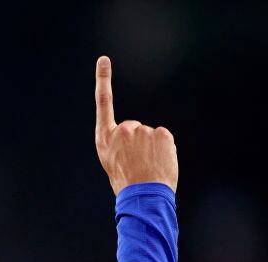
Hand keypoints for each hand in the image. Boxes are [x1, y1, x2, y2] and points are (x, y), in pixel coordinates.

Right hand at [94, 56, 178, 194]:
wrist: (142, 196)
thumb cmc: (127, 185)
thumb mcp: (114, 164)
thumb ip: (121, 147)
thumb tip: (139, 142)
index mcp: (104, 139)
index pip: (103, 103)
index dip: (103, 80)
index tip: (103, 60)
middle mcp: (121, 130)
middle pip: (133, 128)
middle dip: (137, 142)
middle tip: (137, 164)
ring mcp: (142, 130)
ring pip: (150, 136)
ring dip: (151, 148)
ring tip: (147, 167)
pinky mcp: (161, 133)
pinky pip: (164, 138)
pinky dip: (164, 149)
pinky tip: (159, 163)